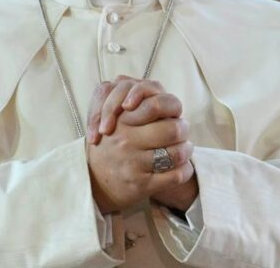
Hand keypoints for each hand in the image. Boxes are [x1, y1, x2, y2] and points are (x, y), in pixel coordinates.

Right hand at [84, 77, 195, 212]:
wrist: (93, 181)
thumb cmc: (110, 144)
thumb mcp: (115, 117)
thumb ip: (135, 100)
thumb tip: (157, 95)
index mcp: (122, 120)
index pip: (158, 105)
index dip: (172, 108)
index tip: (172, 113)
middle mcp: (126, 140)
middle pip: (173, 129)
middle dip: (183, 129)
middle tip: (182, 131)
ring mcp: (133, 163)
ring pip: (177, 153)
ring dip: (186, 150)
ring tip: (183, 148)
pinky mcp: (141, 185)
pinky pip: (176, 175)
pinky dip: (185, 170)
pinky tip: (182, 166)